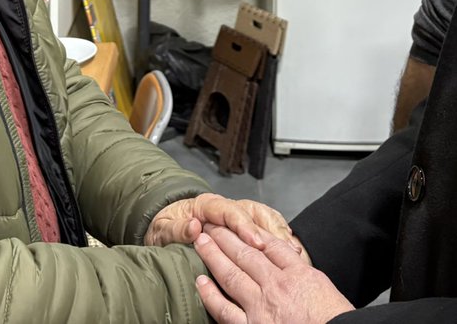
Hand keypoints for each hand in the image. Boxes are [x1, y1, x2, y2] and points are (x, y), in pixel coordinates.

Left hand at [145, 193, 303, 255]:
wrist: (166, 229)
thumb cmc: (166, 229)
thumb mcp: (163, 229)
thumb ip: (176, 228)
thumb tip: (192, 227)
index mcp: (207, 205)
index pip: (230, 211)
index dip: (244, 226)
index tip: (254, 241)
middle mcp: (226, 208)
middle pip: (255, 212)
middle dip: (271, 230)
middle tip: (285, 248)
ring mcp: (237, 217)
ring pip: (265, 219)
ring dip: (279, 234)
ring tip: (293, 250)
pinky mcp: (244, 229)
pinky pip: (267, 229)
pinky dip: (279, 239)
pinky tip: (290, 251)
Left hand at [195, 225, 352, 323]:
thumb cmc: (333, 319)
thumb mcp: (324, 287)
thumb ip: (303, 273)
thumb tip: (291, 264)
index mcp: (298, 274)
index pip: (271, 245)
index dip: (252, 232)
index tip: (241, 223)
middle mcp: (277, 286)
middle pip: (247, 252)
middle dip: (226, 237)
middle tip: (211, 225)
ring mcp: (261, 306)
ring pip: (232, 274)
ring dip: (213, 256)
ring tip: (201, 242)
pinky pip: (225, 310)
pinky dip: (211, 295)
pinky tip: (201, 282)